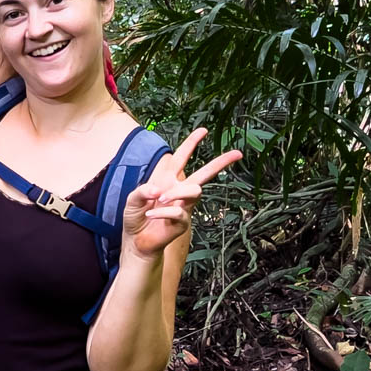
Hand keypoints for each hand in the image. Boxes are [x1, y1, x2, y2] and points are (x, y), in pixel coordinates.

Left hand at [122, 128, 242, 258]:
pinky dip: (161, 211)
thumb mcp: (133, 199)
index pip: (181, 157)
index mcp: (167, 179)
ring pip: (194, 190)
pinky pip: (178, 211)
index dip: (191, 143)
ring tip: (159, 199)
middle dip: (221, 162)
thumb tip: (158, 191)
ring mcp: (184, 206)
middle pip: (205, 173)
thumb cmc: (136, 217)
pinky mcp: (184, 222)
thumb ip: (142, 190)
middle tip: (238, 153)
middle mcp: (179, 190)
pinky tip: (151, 214)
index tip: (204, 130)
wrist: (136, 240)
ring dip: (175, 193)